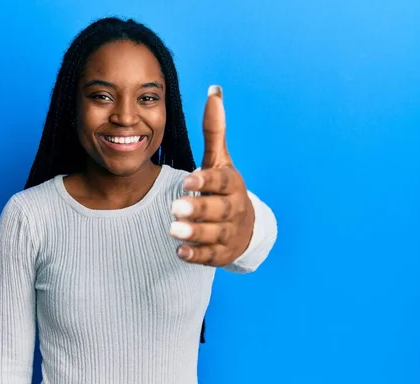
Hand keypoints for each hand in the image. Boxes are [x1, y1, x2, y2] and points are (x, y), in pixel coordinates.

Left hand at [169, 85, 254, 265]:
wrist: (246, 226)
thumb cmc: (224, 188)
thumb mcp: (220, 161)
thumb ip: (214, 131)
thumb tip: (214, 91)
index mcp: (232, 184)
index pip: (222, 182)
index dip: (206, 181)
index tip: (186, 180)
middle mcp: (234, 208)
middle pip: (219, 209)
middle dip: (198, 209)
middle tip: (175, 207)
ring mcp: (230, 232)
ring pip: (214, 234)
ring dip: (195, 232)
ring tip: (173, 229)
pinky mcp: (223, 253)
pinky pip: (210, 255)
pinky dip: (196, 255)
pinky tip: (180, 252)